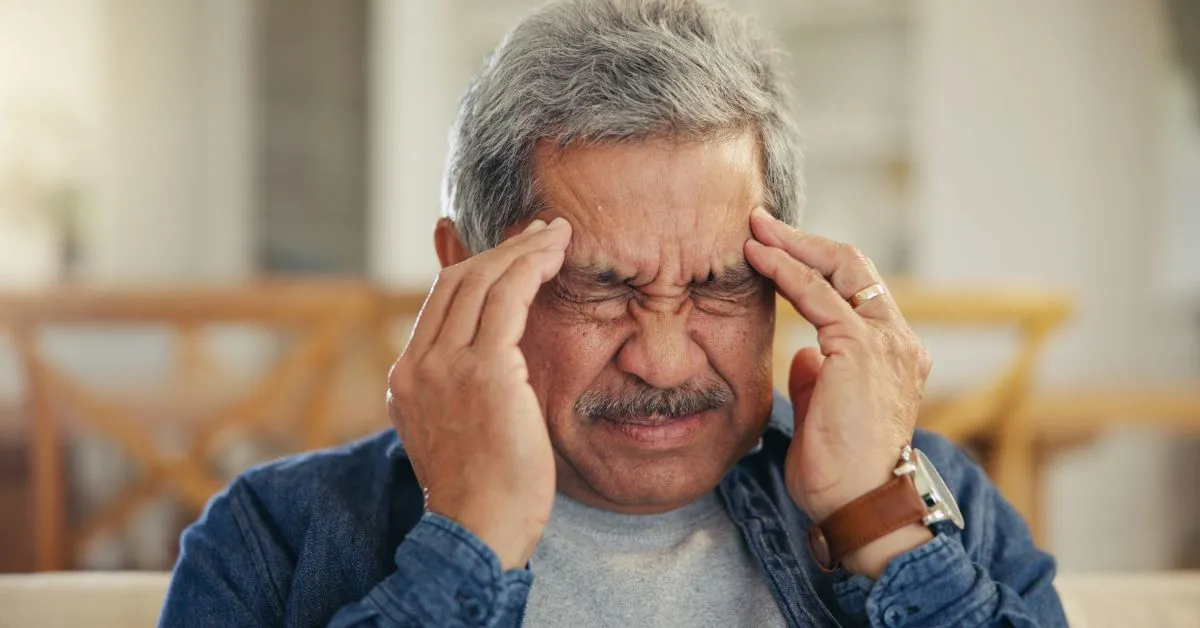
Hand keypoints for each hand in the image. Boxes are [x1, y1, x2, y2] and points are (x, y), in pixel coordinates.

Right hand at [387, 217, 571, 569]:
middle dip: (503, 249)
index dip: (479, 267)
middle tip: (541, 231)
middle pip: (457, 280)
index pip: (440, 302)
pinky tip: (558, 257)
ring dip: (523, 250)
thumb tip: (495, 362)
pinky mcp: (485, 371)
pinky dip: (533, 268)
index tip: (515, 254)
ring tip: (557, 235)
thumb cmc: (484, 494)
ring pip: (482, 280)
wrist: (478, 533)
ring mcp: (446, 366)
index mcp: (407, 379)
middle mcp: (418, 365)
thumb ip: (462, 392)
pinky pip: (509, 298)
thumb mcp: (458, 434)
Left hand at [743, 208, 931, 524]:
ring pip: (838, 269)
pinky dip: (785, 270)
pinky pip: (817, 294)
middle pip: (853, 267)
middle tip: (761, 223)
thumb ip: (818, 376)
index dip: (815, 264)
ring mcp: (884, 341)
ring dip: (791, 245)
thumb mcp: (824, 411)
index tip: (776, 250)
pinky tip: (758, 256)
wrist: (859, 504)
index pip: (856, 291)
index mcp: (892, 354)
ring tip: (753, 230)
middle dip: (804, 240)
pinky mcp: (861, 348)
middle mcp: (897, 340)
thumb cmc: (839, 471)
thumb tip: (802, 353)